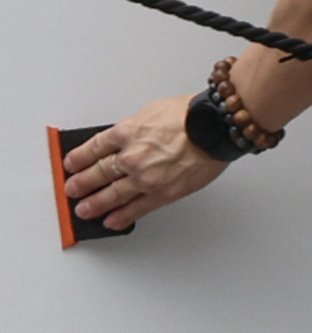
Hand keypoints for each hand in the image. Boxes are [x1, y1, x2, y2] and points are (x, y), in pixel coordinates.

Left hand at [62, 95, 226, 233]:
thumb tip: (124, 139)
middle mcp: (131, 157)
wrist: (219, 126)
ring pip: (111, 195)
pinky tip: (112, 221)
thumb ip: (134, 128)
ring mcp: (145, 178)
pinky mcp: (163, 193)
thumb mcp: (153, 111)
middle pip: (96, 174)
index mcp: (126, 132)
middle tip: (71, 190)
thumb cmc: (193, 114)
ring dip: (94, 204)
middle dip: (80, 184)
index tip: (71, 165)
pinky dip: (121, 217)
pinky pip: (137, 209)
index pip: (92, 149)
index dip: (77, 159)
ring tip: (84, 210)